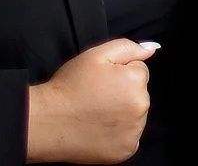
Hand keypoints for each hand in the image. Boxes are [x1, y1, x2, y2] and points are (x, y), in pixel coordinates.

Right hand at [26, 38, 156, 163]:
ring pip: (136, 115)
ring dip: (122, 113)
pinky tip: (99, 130)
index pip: (140, 70)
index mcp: (136, 81)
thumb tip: (152, 48)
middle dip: (123, 92)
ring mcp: (134, 132)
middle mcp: (141, 107)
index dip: (119, 73)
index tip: (101, 80)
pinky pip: (130, 137)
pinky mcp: (126, 150)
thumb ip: (128, 47)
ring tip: (96, 113)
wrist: (46, 122)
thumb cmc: (69, 86)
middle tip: (97, 97)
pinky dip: (118, 134)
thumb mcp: (96, 55)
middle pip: (140, 93)